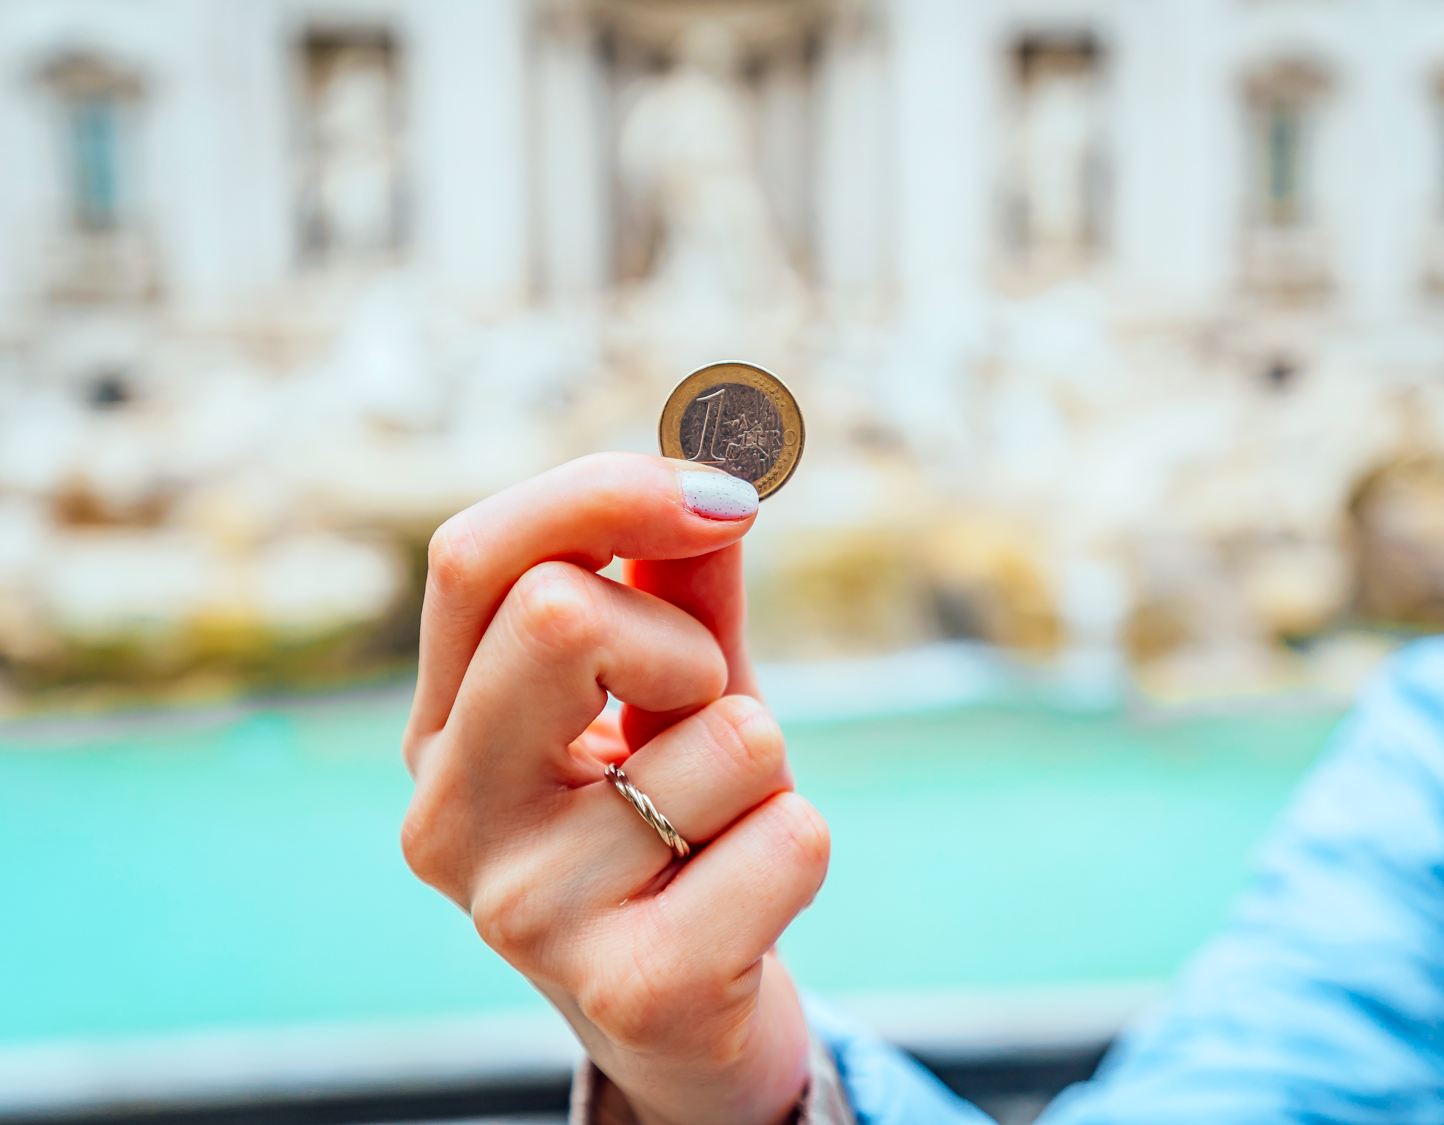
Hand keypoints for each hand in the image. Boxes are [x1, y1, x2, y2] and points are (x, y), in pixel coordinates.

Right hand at [399, 453, 830, 1124]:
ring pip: (728, 736)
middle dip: (683, 644)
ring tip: (715, 831)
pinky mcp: (629, 989)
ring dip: (762, 762)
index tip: (723, 496)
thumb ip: (679, 580)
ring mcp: (521, 913)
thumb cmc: (673, 823)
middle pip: (554, 613)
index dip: (603, 493)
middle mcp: (447, 816)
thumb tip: (719, 462)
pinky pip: (793, 837)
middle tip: (698, 712)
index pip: (474, 556)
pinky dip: (801, 846)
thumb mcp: (671, 689)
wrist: (684, 1018)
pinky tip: (741, 905)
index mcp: (442, 725)